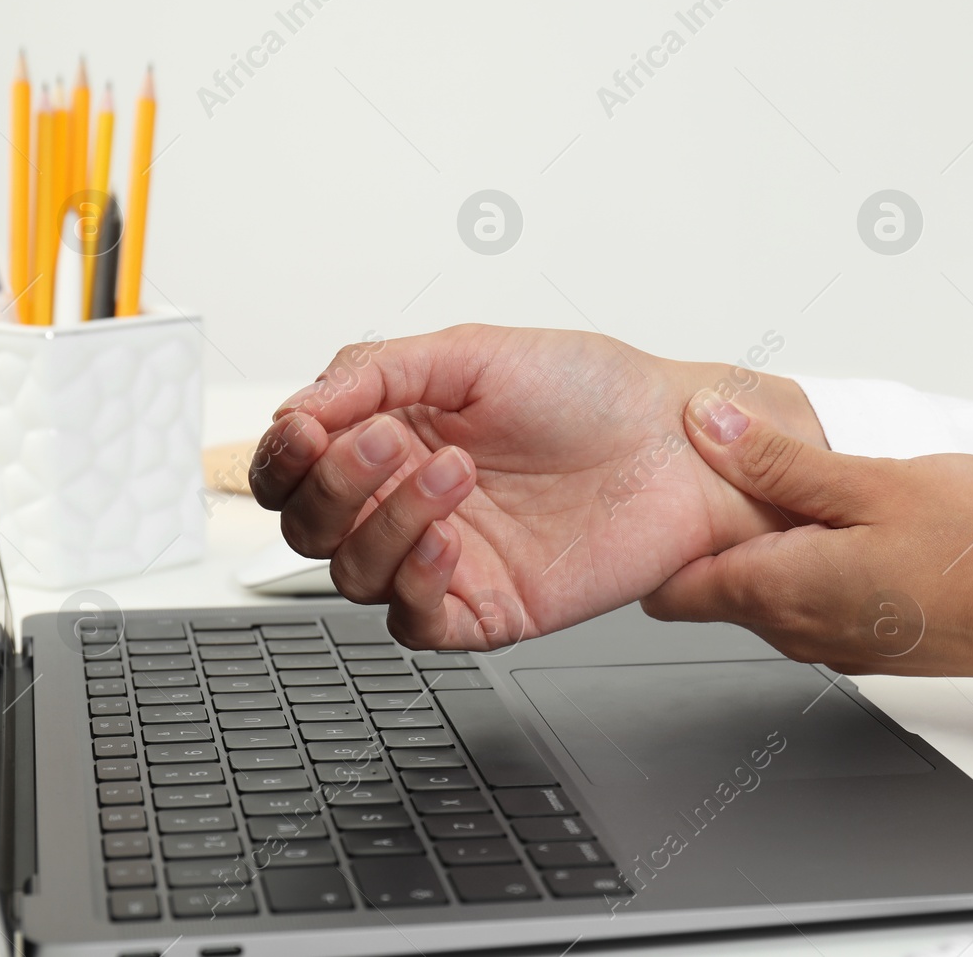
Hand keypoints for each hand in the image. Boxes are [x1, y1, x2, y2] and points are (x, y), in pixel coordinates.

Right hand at [249, 326, 824, 649]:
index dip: (286, 456)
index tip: (308, 431)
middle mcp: (412, 501)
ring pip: (353, 574)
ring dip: (384, 520)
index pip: (298, 466)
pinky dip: (416, 579)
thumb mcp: (474, 351)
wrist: (686, 445)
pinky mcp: (488, 607)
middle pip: (309, 526)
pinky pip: (415, 620)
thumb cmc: (597, 392)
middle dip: (330, 487)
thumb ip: (375, 371)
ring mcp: (449, 558)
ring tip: (449, 471)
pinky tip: (447, 537)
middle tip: (384, 443)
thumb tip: (297, 407)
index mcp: (398, 435)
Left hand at [643, 391, 972, 719]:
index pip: (671, 590)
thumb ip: (778, 462)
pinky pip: (814, 602)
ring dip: (769, 543)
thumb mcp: (872, 481)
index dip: (659, 536)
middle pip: (716, 588)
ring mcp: (838, 645)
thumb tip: (706, 428)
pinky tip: (851, 521)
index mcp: (782, 592)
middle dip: (714, 531)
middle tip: (737, 460)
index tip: (667, 485)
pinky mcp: (874, 644)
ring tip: (802, 482)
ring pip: (767, 593)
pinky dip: (810, 562)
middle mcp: (799, 632)